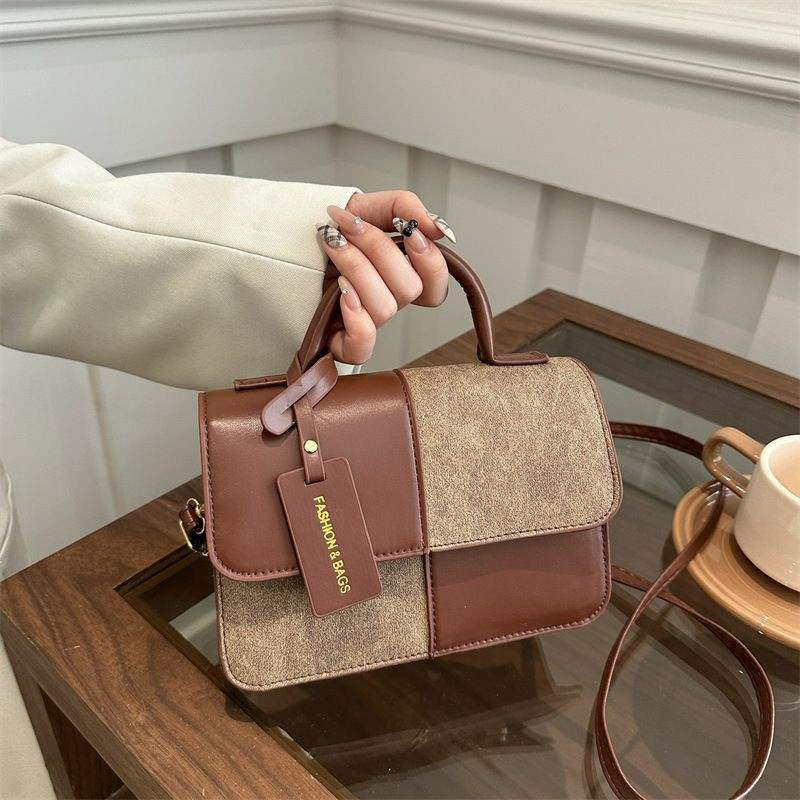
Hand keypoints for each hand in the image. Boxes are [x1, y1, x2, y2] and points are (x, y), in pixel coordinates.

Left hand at [316, 191, 456, 364]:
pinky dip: (357, 320)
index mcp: (401, 274)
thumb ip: (406, 208)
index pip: (436, 285)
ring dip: (357, 268)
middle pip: (409, 289)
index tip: (407, 230)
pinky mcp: (341, 341)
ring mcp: (366, 322)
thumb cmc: (332, 229)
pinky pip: (362, 348)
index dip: (430, 261)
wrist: (287, 239)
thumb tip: (438, 228)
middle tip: (350, 227)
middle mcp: (388, 300)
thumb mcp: (370, 205)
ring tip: (332, 244)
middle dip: (378, 249)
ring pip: (384, 308)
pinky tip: (342, 292)